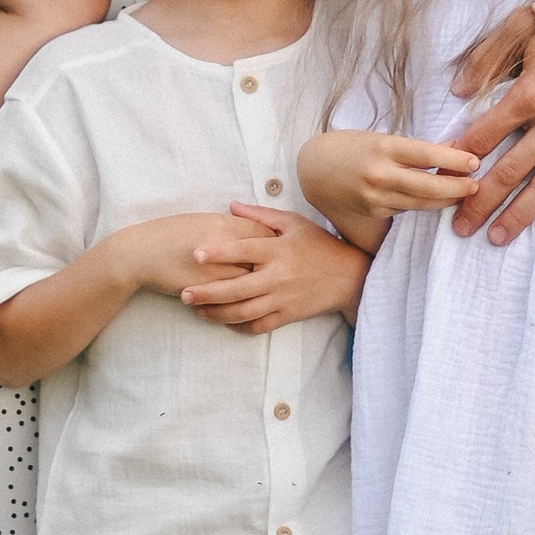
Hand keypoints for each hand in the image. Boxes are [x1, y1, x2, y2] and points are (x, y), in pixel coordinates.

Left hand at [179, 207, 370, 331]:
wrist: (350, 277)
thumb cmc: (320, 245)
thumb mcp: (294, 223)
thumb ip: (261, 216)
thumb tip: (231, 206)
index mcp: (278, 250)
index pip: (245, 250)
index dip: (220, 253)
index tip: (196, 254)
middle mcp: (279, 276)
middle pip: (238, 288)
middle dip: (208, 293)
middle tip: (184, 294)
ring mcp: (283, 298)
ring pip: (245, 312)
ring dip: (218, 313)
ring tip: (197, 311)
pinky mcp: (289, 315)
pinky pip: (260, 326)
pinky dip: (240, 327)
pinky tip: (224, 323)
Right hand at [297, 127, 479, 249]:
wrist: (313, 169)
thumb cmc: (350, 147)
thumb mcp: (381, 138)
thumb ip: (415, 148)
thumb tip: (453, 147)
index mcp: (383, 148)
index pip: (426, 154)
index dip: (454, 159)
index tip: (475, 161)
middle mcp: (380, 175)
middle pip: (429, 186)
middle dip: (458, 187)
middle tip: (477, 184)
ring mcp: (377, 198)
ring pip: (422, 203)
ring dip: (446, 199)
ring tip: (464, 192)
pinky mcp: (375, 213)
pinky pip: (407, 210)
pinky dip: (423, 204)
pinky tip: (437, 199)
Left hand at [449, 18, 534, 245]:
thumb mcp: (524, 27)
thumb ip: (487, 56)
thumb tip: (457, 91)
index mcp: (529, 95)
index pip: (485, 135)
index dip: (459, 158)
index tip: (441, 178)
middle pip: (510, 170)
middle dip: (481, 200)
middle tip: (460, 226)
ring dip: (520, 214)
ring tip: (496, 237)